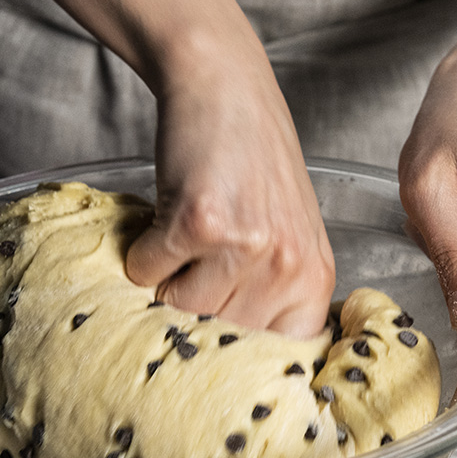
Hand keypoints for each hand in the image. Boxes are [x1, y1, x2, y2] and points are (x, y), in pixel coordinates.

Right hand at [125, 58, 335, 338]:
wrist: (224, 89)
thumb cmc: (251, 161)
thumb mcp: (288, 235)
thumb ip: (272, 296)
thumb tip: (230, 367)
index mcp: (315, 279)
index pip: (275, 359)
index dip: (236, 353)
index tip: (214, 341)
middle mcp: (288, 267)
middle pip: (219, 339)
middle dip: (194, 309)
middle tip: (190, 270)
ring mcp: (247, 245)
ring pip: (179, 309)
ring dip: (165, 279)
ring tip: (182, 239)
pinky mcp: (199, 223)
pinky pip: (147, 271)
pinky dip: (141, 250)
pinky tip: (165, 217)